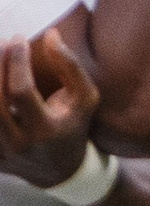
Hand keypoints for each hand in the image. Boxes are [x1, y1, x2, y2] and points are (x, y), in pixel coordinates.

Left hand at [0, 29, 97, 186]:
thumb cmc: (73, 126)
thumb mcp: (85, 99)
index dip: (17, 62)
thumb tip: (50, 35)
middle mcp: (19, 142)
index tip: (18, 39)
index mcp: (47, 129)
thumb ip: (71, 67)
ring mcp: (1, 151)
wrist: (60, 170)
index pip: (22, 91)